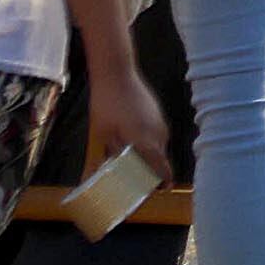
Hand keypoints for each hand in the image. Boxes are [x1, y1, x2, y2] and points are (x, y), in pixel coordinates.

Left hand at [86, 64, 173, 185]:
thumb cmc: (107, 103)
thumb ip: (108, 156)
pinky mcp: (157, 113)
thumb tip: (101, 175)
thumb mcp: (102, 134)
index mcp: (147, 142)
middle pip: (160, 160)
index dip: (162, 182)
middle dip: (150, 170)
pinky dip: (146, 141)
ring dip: (147, 154)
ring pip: (157, 146)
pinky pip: (156, 134)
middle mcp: (159, 133)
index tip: (159, 190)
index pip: (163, 169)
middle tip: (134, 177)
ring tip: (128, 157)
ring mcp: (160, 121)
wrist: (116, 73)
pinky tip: (129, 137)